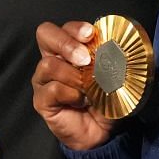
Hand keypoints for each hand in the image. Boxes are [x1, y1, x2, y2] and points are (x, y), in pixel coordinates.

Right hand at [32, 21, 113, 151]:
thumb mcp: (113, 75)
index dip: (76, 28)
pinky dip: (71, 94)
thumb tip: (117, 47)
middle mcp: (52, 59)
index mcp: (69, 49)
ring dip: (74, 75)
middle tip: (85, 58)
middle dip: (66, 43)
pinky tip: (81, 101)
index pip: (65, 28)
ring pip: (49, 64)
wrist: (101, 131)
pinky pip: (52, 89)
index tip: (90, 35)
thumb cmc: (105, 99)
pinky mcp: (41, 100)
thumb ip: (111, 59)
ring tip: (88, 88)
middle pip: (45, 34)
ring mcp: (43, 80)